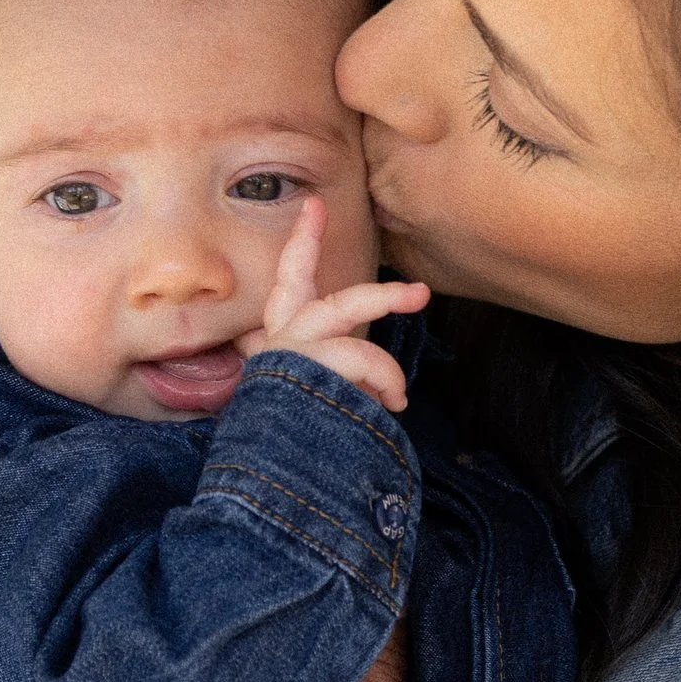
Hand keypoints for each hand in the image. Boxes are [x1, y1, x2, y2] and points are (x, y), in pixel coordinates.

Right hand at [245, 195, 427, 414]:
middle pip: (337, 306)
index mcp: (280, 339)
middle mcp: (282, 346)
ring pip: (354, 348)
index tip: (317, 204)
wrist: (259, 477)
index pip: (291, 280)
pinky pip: (360, 376)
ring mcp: (294, 366)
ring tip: (397, 401)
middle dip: (383, 296)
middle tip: (421, 292)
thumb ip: (328, 379)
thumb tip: (378, 393)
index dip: (305, 241)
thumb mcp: (300, 397)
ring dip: (384, 372)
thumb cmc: (284, 433)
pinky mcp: (307, 386)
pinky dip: (380, 393)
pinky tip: (381, 415)